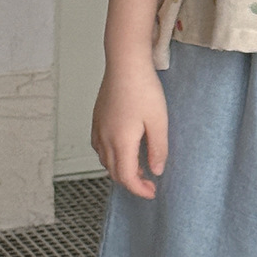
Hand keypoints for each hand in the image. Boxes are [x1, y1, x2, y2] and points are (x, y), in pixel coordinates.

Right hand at [91, 57, 168, 199]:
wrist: (125, 63)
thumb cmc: (143, 88)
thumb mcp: (159, 121)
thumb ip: (158, 149)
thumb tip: (156, 170)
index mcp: (120, 142)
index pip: (126, 177)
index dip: (139, 189)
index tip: (152, 192)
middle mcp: (104, 138)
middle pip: (113, 171)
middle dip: (130, 182)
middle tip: (148, 183)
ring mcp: (98, 128)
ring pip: (105, 160)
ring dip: (120, 169)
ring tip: (138, 168)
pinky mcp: (97, 118)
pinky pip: (99, 146)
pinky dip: (110, 156)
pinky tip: (122, 149)